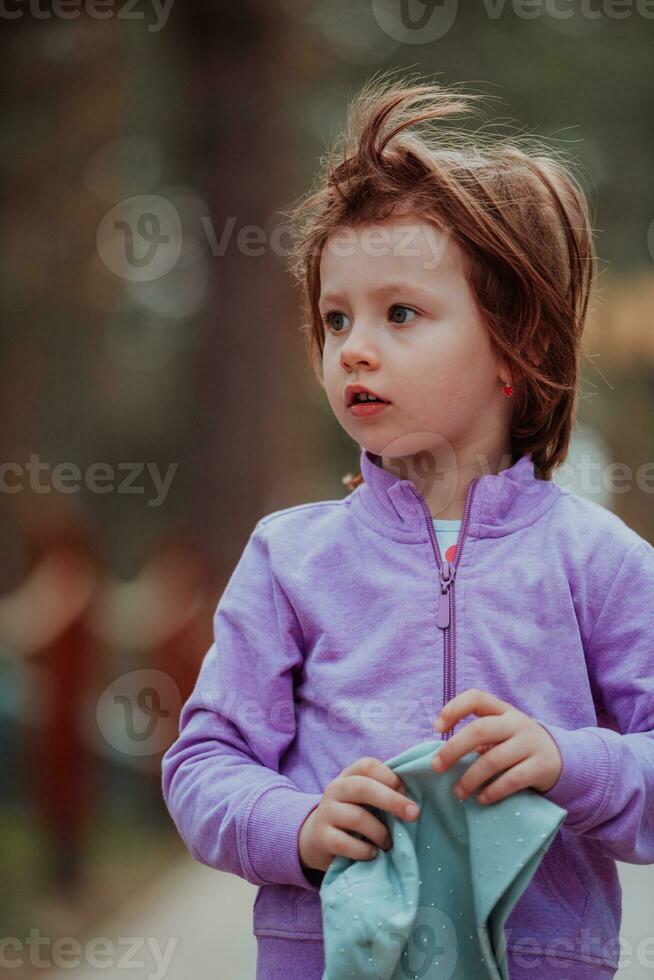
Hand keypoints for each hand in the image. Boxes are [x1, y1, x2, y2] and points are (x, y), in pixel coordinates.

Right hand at [298, 756, 419, 873]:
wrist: (316, 838)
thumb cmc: (352, 816)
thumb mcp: (364, 800)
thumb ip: (383, 793)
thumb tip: (415, 799)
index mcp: (348, 776)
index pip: (367, 765)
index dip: (389, 776)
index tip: (405, 790)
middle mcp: (335, 790)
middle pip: (362, 787)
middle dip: (392, 800)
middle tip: (414, 814)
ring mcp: (326, 813)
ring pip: (357, 817)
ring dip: (380, 832)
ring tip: (388, 843)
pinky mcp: (321, 837)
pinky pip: (345, 843)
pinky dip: (364, 850)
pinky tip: (373, 854)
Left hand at [430, 688, 561, 803]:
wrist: (560, 758)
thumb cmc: (517, 744)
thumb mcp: (502, 731)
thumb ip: (479, 735)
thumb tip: (444, 755)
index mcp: (503, 709)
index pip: (476, 697)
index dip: (454, 709)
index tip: (437, 728)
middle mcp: (516, 723)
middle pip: (480, 729)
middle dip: (453, 749)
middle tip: (436, 766)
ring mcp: (530, 744)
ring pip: (493, 759)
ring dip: (470, 778)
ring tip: (458, 792)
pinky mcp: (540, 767)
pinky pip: (512, 780)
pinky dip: (493, 791)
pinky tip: (481, 799)